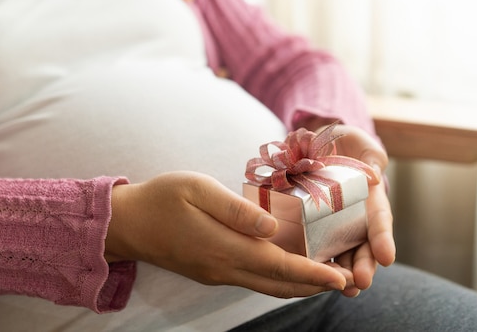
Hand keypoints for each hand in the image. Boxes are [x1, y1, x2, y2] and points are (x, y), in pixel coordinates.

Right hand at [105, 171, 348, 297]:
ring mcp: (218, 274)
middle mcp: (224, 268)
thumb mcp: (198, 190)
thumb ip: (237, 210)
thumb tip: (274, 226)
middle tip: (349, 281)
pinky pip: (254, 280)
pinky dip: (280, 279)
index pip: (278, 266)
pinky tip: (293, 268)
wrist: (127, 224)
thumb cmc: (162, 198)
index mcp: (224, 247)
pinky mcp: (213, 271)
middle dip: (316, 285)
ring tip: (330, 278)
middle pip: (279, 284)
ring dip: (301, 285)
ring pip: (268, 286)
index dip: (313, 273)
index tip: (340, 276)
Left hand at [311, 122, 395, 296]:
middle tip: (362, 282)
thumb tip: (374, 173)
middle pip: (362, 247)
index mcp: (371, 201)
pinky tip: (311, 277)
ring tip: (345, 290)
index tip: (387, 257)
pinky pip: (312, 246)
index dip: (383, 239)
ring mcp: (332, 224)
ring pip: (340, 254)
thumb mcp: (364, 147)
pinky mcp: (308, 225)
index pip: (379, 221)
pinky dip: (312, 263)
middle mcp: (354, 218)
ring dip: (342, 274)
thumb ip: (372, 157)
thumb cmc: (349, 147)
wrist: (318, 144)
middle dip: (363, 266)